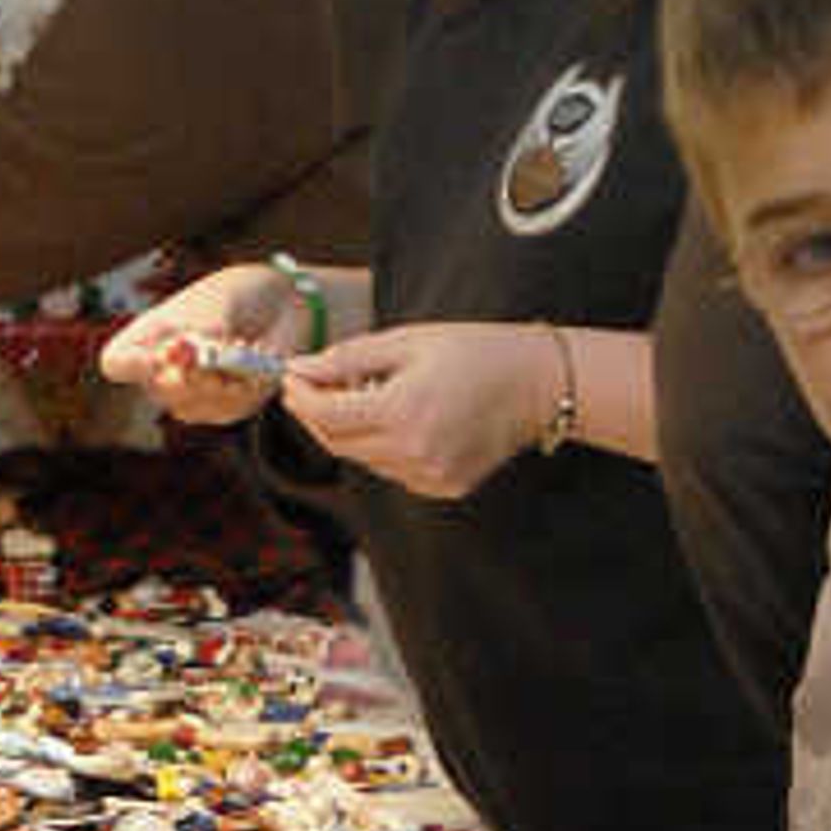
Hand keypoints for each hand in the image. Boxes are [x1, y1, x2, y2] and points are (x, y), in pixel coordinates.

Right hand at [102, 263, 298, 421]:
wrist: (277, 306)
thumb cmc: (236, 296)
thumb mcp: (215, 305)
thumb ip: (200, 333)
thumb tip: (188, 359)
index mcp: (145, 340)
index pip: (115, 363)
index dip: (134, 363)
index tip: (170, 346)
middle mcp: (160, 374)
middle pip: (161, 390)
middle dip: (195, 371)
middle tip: (222, 347)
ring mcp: (191, 397)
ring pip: (196, 404)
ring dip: (227, 376)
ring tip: (246, 344)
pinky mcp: (224, 409)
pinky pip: (230, 409)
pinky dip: (248, 383)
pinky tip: (257, 358)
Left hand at [285, 320, 558, 501]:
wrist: (539, 384)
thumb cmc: (476, 351)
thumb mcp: (407, 342)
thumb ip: (348, 359)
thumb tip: (300, 370)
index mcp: (401, 412)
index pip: (326, 415)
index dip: (300, 396)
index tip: (291, 377)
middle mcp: (413, 453)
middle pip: (337, 443)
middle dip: (316, 414)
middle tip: (312, 385)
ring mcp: (430, 477)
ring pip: (364, 460)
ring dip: (351, 430)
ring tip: (369, 394)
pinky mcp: (444, 488)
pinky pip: (393, 471)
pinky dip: (383, 447)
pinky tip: (403, 419)